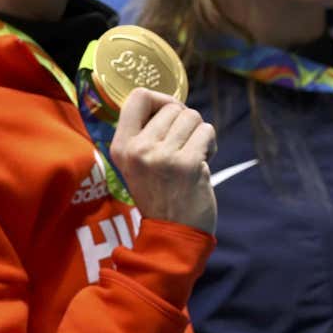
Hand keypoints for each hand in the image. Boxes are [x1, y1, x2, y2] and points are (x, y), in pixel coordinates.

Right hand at [109, 88, 217, 234]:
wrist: (173, 235)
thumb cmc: (160, 196)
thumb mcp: (138, 164)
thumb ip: (146, 135)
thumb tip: (171, 104)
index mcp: (121, 146)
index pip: (137, 97)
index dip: (159, 99)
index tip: (169, 116)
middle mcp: (138, 149)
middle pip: (172, 107)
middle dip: (185, 122)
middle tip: (184, 146)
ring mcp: (161, 156)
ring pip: (192, 117)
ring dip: (199, 133)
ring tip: (193, 154)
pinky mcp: (186, 163)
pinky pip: (206, 132)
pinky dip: (210, 144)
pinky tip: (202, 162)